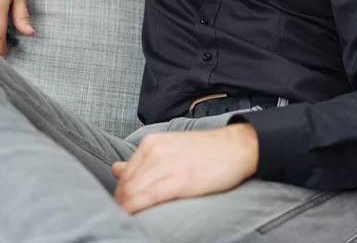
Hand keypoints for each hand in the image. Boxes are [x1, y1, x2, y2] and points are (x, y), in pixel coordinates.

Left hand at [112, 123, 258, 214]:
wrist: (234, 148)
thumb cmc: (204, 151)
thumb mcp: (169, 148)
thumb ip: (142, 159)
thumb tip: (115, 168)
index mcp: (151, 142)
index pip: (124, 173)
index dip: (121, 193)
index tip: (123, 205)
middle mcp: (154, 151)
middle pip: (126, 184)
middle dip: (121, 203)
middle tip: (124, 216)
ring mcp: (166, 164)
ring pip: (133, 192)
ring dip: (126, 209)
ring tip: (129, 220)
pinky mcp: (179, 180)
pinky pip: (148, 197)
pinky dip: (135, 209)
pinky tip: (132, 217)